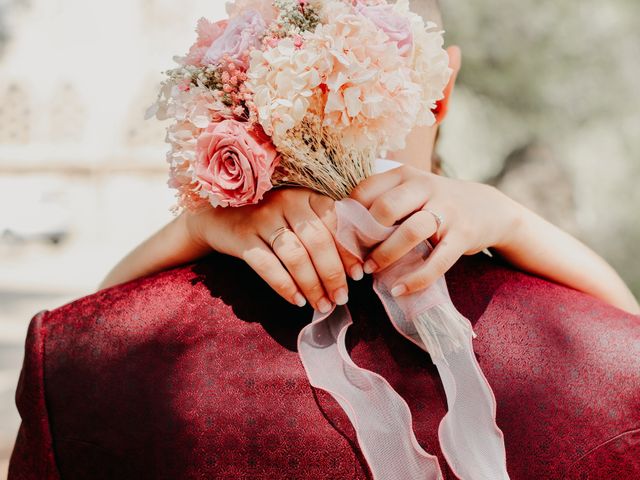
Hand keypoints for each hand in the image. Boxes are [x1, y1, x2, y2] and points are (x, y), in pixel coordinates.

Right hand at [183, 188, 361, 312]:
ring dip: (312, 285)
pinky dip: (285, 286)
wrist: (219, 216)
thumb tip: (356, 263)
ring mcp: (262, 218)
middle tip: (341, 298)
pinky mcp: (243, 237)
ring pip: (294, 256)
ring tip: (322, 305)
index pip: (335, 223)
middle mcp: (286, 202)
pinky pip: (267, 266)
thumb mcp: (298, 215)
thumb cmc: (270, 220)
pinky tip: (297, 301)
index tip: (358, 276)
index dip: (348, 251)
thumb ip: (323, 228)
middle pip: (317, 242)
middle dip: (333, 274)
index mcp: (306, 195)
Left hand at [350, 165, 520, 295]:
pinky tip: (398, 289)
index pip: (365, 191)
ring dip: (386, 255)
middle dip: (365, 236)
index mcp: (404, 175)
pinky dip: (415, 279)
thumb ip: (380, 204)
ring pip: (410, 232)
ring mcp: (446, 211)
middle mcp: (425, 187)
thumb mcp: (408, 193)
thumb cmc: (432, 204)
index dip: (348, 218)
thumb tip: (340, 233)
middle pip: (386, 207)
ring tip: (372, 270)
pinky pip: (437, 262)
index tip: (340, 239)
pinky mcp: (462, 235)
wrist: (486, 208)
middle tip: (356, 255)